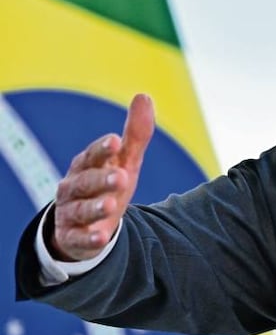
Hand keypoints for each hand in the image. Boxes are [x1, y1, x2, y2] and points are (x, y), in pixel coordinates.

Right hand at [51, 94, 154, 260]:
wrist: (84, 223)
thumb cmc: (106, 184)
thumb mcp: (125, 160)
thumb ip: (136, 133)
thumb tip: (144, 96)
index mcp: (87, 165)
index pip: (93, 155)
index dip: (103, 149)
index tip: (116, 141)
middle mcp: (75, 187)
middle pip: (85, 182)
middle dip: (101, 179)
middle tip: (122, 178)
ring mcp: (72, 213)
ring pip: (80, 209)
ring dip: (95, 208)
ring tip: (111, 205)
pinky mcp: (73, 237)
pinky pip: (78, 239)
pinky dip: (88, 238)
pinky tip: (100, 238)